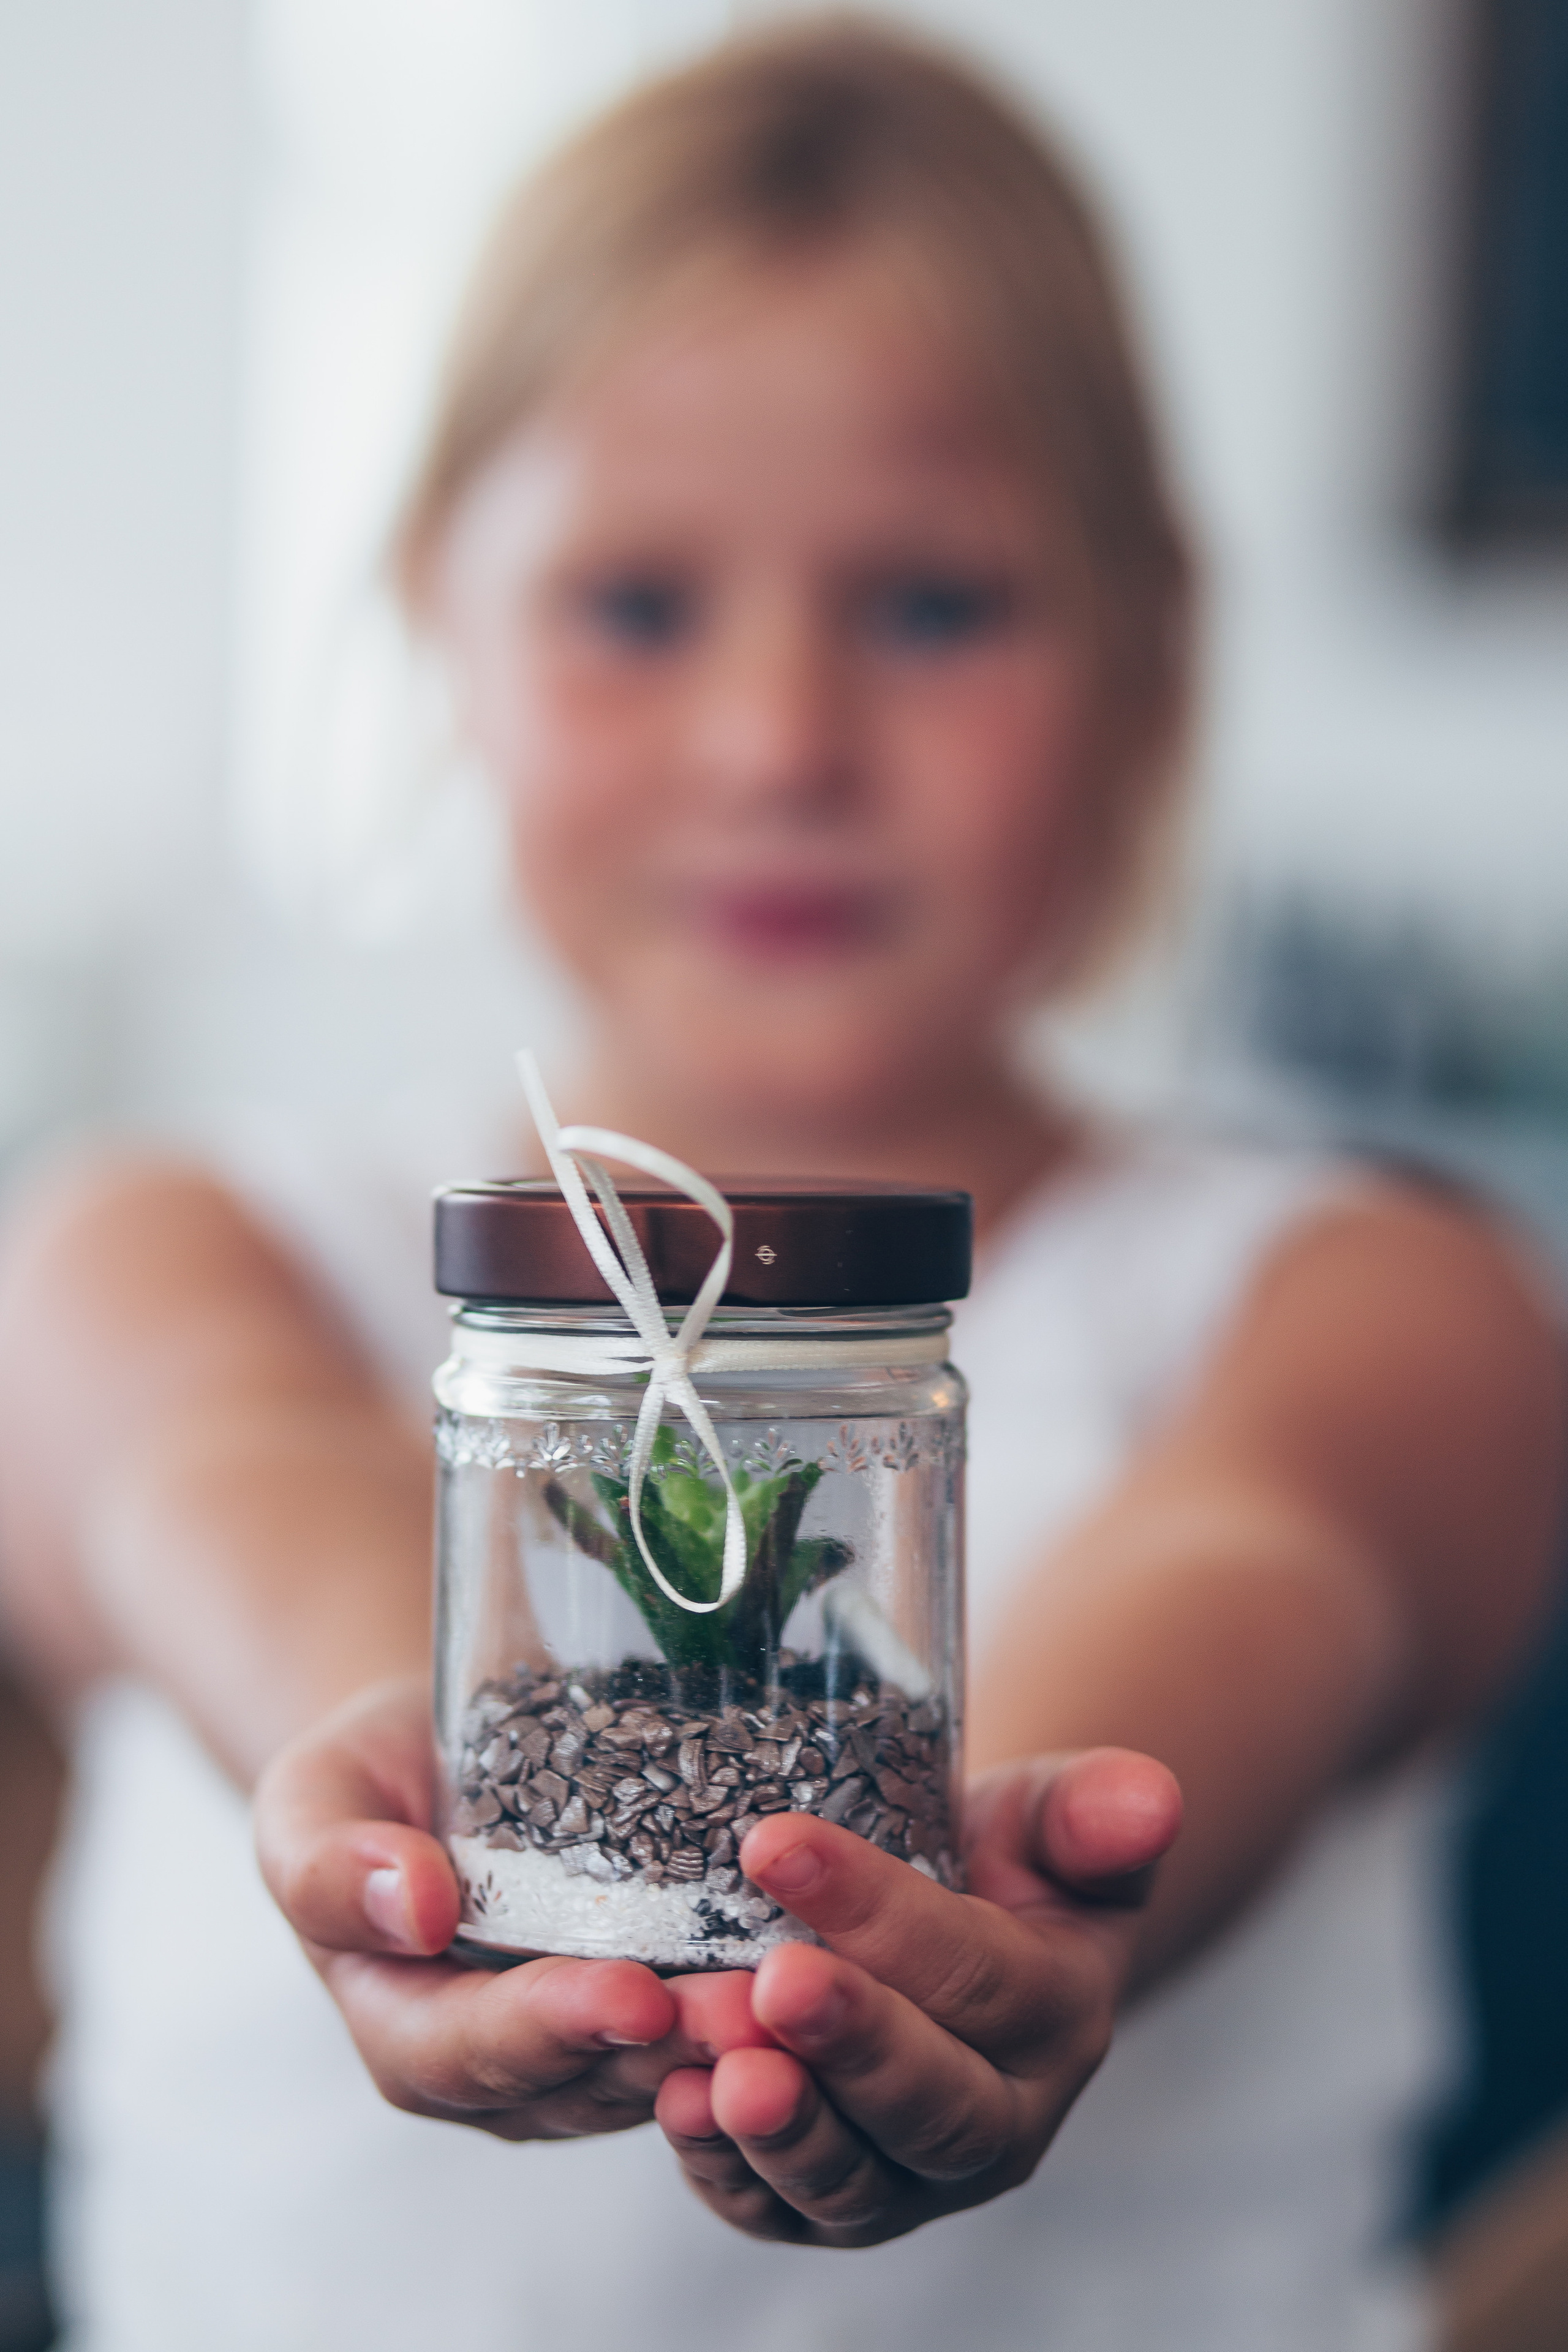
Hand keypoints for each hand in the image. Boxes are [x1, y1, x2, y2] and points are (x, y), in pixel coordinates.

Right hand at [254, 1675, 764, 2139]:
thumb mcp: (312, 1800)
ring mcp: (585, 2046)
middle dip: (674, 2045)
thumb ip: (330, 1861)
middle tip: (752, 2005)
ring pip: (666, 2065)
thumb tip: (411, 1907)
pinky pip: (707, 2021)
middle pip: (591, 2076)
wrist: (434, 1753)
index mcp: (407, 2032)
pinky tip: (826, 1961)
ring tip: (805, 1989)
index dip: (555, 2027)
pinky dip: (762, 2000)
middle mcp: (502, 2065)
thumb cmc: (364, 1780)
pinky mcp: (656, 2002)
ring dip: (735, 2035)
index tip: (632, 1992)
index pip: (479, 2054)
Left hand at [654, 1748, 1180, 2243]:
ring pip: (854, 2179)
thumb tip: (1152, 1799)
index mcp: (1059, 2019)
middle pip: (930, 2101)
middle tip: (770, 1980)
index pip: (977, 1973)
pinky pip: (775, 2211)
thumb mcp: (1047, 1820)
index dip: (881, 1913)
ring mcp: (912, 2182)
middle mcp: (998, 2123)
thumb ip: (1093, 1814)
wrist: (947, 1931)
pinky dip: (723, 2170)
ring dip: (783, 2126)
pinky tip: (674, 2106)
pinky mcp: (825, 2209)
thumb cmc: (995, 1864)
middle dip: (848, 2042)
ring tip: (715, 2069)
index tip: (779, 1841)